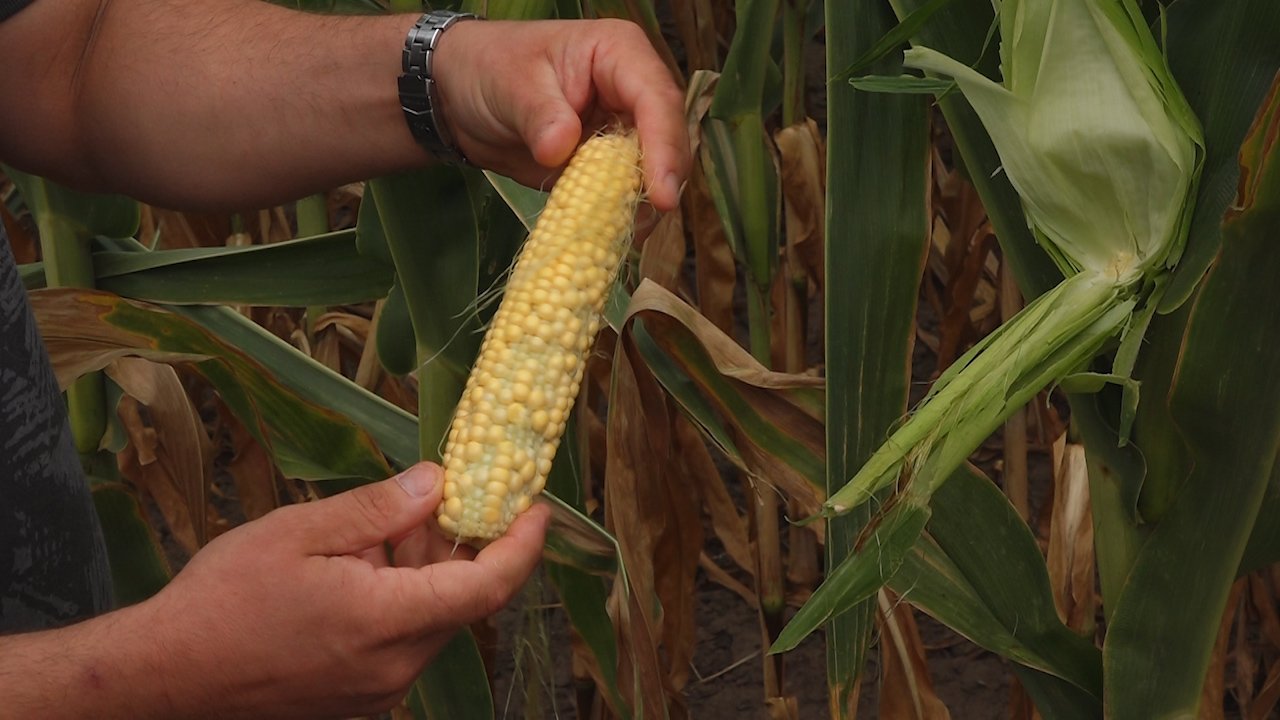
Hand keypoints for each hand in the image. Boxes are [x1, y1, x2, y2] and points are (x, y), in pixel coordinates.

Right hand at [133, 463, 548, 718]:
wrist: (165, 677)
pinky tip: (365, 566)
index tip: (537, 507)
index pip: (486, 588)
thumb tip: (438, 483)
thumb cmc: (222, 601)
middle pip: (460, 602)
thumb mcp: (300, 533)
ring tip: (388, 526)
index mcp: (384, 624)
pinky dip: (401, 599)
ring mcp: (377, 690)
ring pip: (431, 620)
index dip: (522, 546)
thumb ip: (378, 509)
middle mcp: (393, 668)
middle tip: (447, 496)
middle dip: (463, 546)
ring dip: (425, 572)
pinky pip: (403, 642)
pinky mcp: (359, 697)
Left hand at [434, 18, 689, 211]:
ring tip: (627, 233)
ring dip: (644, 204)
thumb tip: (561, 149)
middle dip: (663, 180)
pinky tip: (610, 235)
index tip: (661, 194)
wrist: (461, 96)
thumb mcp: (511, 84)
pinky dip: (620, 214)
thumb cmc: (490, 68)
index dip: (664, 146)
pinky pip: (624, 191)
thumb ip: (540, 115)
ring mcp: (622, 130)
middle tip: (650, 220)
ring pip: (653, 170)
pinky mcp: (607, 164)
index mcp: (618, 54)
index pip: (656, 98)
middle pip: (667, 138)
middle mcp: (631, 92)